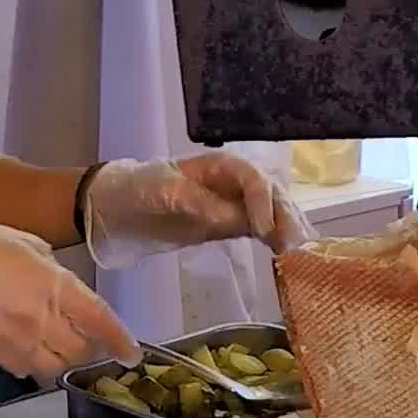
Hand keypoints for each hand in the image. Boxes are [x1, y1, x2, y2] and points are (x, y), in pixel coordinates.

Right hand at [0, 217, 137, 379]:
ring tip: (55, 348)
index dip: (119, 340)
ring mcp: (16, 343)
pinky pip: (22, 369)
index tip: (131, 353)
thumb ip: (48, 266)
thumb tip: (56, 281)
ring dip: (60, 361)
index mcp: (54, 286)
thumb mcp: (21, 240)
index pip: (100, 321)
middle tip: (86, 342)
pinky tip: (21, 346)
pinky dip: (29, 362)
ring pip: (53, 368)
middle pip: (79, 351)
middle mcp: (42, 321)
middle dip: (88, 349)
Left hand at [84, 153, 315, 269]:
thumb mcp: (164, 192)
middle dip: (284, 215)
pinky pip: (260, 227)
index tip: (263, 230)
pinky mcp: (229, 224)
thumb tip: (231, 217)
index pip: (252, 179)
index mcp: (220, 165)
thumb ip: (198, 202)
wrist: (118, 208)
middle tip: (294, 243)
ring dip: (287, 227)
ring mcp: (234, 202)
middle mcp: (234, 181)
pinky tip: (288, 253)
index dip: (261, 202)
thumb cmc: (139, 189)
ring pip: (271, 210)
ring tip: (300, 250)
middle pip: (270, 193)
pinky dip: (276, 237)